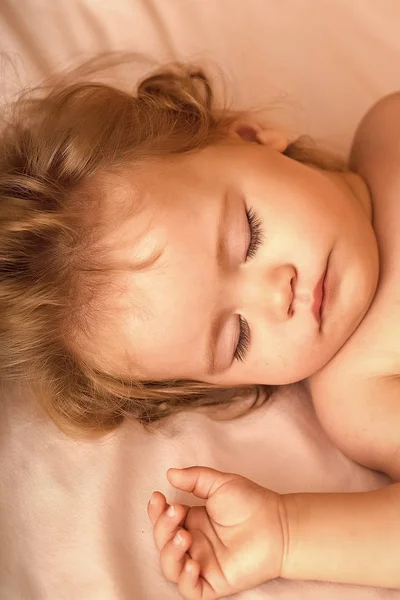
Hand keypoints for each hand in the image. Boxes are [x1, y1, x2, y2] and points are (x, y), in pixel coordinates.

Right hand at [148, 466, 285, 599]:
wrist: (278, 525)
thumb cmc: (252, 503)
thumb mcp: (220, 483)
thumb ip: (195, 478)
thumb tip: (170, 474)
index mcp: (193, 521)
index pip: (164, 520)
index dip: (157, 511)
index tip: (159, 496)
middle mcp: (194, 543)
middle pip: (163, 542)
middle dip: (162, 527)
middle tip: (176, 512)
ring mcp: (202, 563)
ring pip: (170, 567)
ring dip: (170, 552)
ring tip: (185, 536)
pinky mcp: (214, 582)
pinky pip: (189, 590)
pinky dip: (185, 579)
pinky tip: (192, 563)